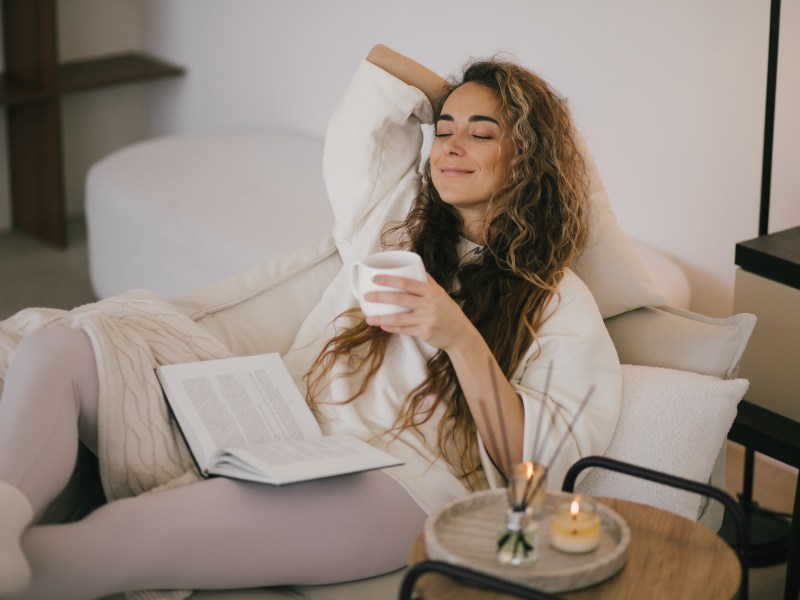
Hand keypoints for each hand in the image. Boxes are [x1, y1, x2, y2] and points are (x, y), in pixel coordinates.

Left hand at [364, 274, 478, 351]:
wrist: (460, 334)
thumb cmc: (449, 312)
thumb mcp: (441, 294)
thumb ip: (427, 282)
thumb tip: (415, 266)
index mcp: (431, 292)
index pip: (408, 283)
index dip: (390, 280)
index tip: (375, 278)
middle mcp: (429, 304)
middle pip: (400, 299)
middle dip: (381, 297)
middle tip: (366, 296)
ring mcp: (427, 319)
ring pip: (400, 318)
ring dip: (382, 318)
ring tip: (368, 319)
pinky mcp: (425, 333)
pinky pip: (404, 330)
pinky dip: (392, 328)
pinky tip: (382, 326)